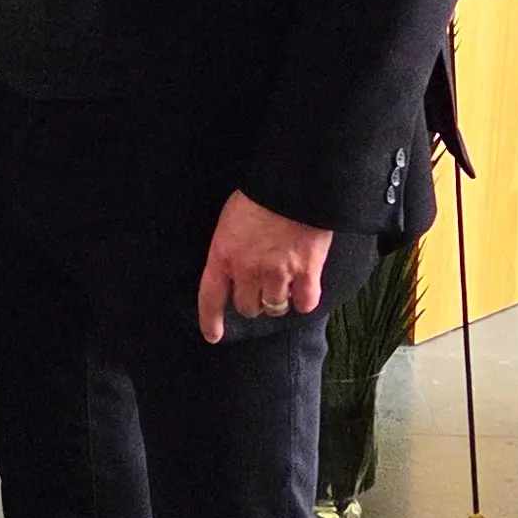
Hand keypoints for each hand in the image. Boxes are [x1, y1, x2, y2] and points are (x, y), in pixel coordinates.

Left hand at [196, 190, 332, 343]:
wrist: (296, 181)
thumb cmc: (261, 193)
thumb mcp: (230, 219)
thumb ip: (230, 247)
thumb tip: (235, 266)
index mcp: (223, 255)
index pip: (210, 297)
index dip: (210, 320)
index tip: (213, 335)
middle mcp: (248, 270)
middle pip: (247, 307)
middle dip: (252, 302)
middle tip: (260, 290)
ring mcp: (278, 273)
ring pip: (275, 307)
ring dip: (278, 301)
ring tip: (283, 287)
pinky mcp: (307, 272)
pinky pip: (305, 303)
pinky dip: (305, 300)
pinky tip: (305, 291)